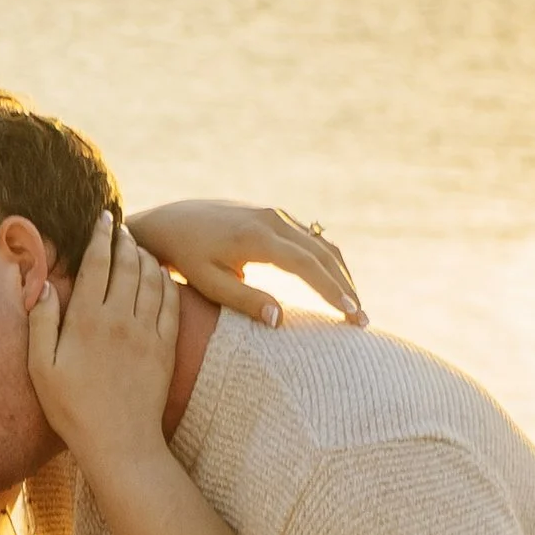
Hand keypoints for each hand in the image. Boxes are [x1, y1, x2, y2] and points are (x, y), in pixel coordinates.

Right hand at [27, 215, 179, 479]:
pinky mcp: (166, 346)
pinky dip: (165, 280)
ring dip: (145, 255)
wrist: (119, 442)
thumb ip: (40, 323)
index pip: (97, 262)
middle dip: (123, 238)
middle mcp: (120, 318)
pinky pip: (171, 301)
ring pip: (151, 277)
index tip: (101, 218)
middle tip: (120, 226)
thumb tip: (43, 286)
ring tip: (137, 245)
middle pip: (127, 263)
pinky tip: (159, 275)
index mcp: (87, 319)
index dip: (100, 235)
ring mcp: (147, 331)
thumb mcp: (41, 368)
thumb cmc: (73, 409)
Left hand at [127, 200, 365, 327]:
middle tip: (361, 320)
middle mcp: (273, 219)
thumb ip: (244, 300)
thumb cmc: (187, 257)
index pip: (307, 265)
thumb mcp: (209, 282)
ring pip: (322, 245)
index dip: (332, 290)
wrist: (172, 221)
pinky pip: (312, 239)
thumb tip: (280, 320)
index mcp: (257, 237)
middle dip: (346, 287)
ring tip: (354, 307)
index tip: (351, 314)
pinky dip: (329, 262)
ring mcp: (277, 214)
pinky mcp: (276, 216)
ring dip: (342, 274)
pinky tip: (337, 285)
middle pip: (323, 254)